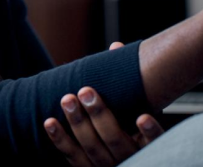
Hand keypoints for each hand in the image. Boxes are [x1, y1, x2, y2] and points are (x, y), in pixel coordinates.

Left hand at [43, 43, 164, 165]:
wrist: (115, 157)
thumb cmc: (125, 124)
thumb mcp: (136, 108)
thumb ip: (127, 81)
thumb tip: (115, 47)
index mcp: (146, 145)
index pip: (153, 142)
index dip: (150, 131)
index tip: (142, 116)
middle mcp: (129, 158)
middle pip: (115, 140)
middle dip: (100, 115)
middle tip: (86, 91)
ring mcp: (107, 166)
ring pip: (92, 148)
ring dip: (78, 123)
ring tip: (67, 99)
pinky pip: (71, 157)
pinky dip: (59, 139)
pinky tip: (49, 122)